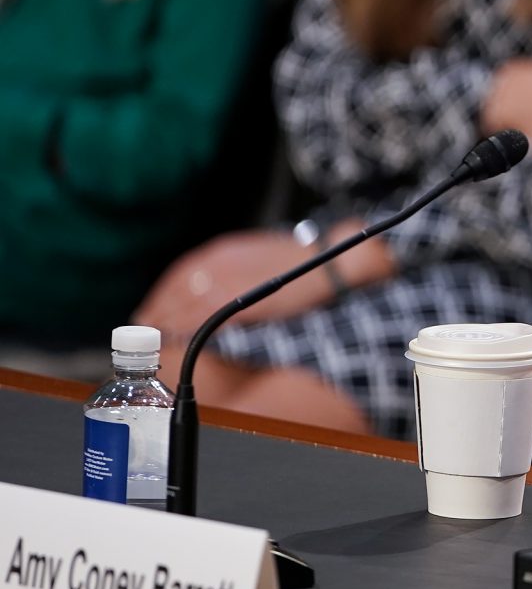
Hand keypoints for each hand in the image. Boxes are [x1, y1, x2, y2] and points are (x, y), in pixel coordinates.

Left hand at [136, 230, 338, 334]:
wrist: (328, 265)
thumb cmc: (300, 263)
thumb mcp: (259, 255)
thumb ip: (233, 267)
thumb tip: (213, 285)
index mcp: (223, 252)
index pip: (182, 273)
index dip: (165, 291)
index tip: (156, 305)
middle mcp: (218, 264)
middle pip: (176, 288)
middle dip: (159, 306)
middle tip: (146, 323)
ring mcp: (225, 282)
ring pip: (183, 303)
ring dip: (165, 318)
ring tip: (155, 333)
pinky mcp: (235, 302)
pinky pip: (199, 316)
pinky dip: (183, 326)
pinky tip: (177, 335)